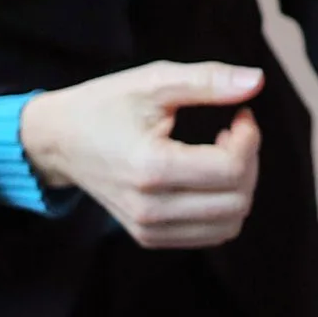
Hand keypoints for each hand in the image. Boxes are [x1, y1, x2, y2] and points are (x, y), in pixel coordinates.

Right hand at [19, 61, 263, 249]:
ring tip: (221, 153)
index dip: (250, 138)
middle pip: (238, 200)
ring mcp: (147, 228)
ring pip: (229, 224)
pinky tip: (206, 175)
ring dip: (240, 186)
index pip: (232, 169)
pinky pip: (209, 234)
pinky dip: (222, 206)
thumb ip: (208, 80)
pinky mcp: (148, 236)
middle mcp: (149, 208)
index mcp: (151, 167)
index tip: (239, 113)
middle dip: (249, 161)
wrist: (59, 140)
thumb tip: (258, 80)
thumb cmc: (107, 105)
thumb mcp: (155, 81)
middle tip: (232, 131)